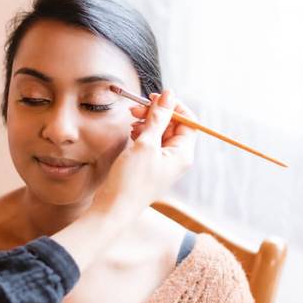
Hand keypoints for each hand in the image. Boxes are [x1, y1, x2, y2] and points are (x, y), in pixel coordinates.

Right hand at [90, 89, 196, 219]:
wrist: (114, 208)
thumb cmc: (131, 180)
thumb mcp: (145, 144)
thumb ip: (158, 118)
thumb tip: (169, 95)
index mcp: (183, 154)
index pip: (188, 120)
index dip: (173, 106)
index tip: (155, 98)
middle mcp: (176, 158)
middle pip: (173, 125)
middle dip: (156, 113)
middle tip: (136, 108)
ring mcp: (163, 163)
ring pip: (160, 132)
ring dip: (147, 122)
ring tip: (131, 120)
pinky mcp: (149, 166)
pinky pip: (151, 143)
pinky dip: (142, 133)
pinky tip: (131, 132)